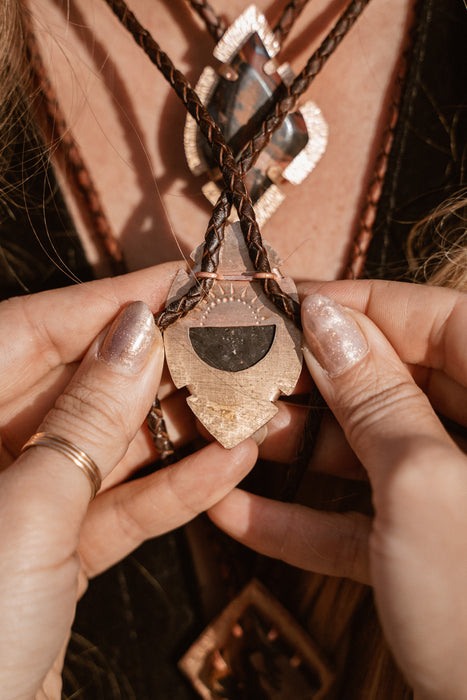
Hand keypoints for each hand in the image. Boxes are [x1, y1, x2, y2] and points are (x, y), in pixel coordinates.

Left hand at [0, 265, 257, 699]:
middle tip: (222, 334)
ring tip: (241, 396)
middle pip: (76, 384)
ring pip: (107, 446)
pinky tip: (228, 463)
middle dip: (154, 361)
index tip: (176, 280)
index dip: (106, 302)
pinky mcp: (56, 556)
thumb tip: (135, 331)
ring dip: (176, 426)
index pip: (30, 332)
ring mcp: (23, 507)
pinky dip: (172, 488)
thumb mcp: (26, 513)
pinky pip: (118, 507)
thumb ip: (85, 419)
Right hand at [209, 280, 466, 699]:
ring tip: (228, 438)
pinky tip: (237, 512)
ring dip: (296, 450)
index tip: (288, 304)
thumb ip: (375, 397)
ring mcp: (456, 496)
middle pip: (393, 382)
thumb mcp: (423, 486)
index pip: (433, 319)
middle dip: (313, 382)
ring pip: (371, 450)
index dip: (357, 305)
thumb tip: (327, 320)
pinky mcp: (429, 550)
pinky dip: (306, 518)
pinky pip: (364, 520)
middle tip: (245, 373)